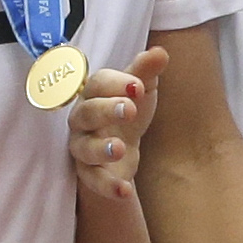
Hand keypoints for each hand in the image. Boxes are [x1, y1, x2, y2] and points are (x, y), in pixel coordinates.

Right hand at [71, 37, 167, 203]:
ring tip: (120, 148)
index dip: (117, 83)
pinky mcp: (88, 173)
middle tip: (129, 110)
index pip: (98, 83)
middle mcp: (82, 119)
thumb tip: (160, 52)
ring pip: (84, 148)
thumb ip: (146, 71)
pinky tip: (125, 190)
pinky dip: (107, 186)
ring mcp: (82, 146)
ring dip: (101, 148)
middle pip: (87, 112)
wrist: (121, 147)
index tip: (139, 87)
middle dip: (106, 110)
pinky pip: (92, 180)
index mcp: (94, 93)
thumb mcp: (140, 90)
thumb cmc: (127, 110)